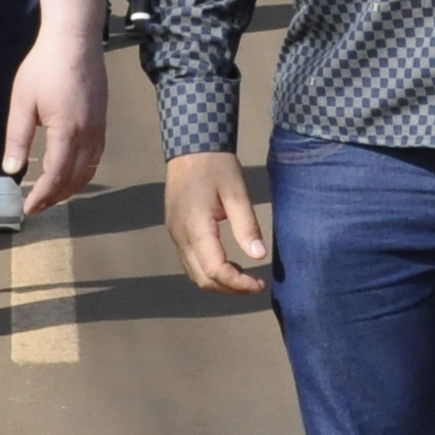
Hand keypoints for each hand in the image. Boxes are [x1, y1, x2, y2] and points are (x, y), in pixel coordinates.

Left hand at [3, 26, 108, 216]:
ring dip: (71, 187)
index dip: (43, 196)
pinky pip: (96, 156)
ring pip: (89, 170)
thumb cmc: (44, 67)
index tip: (28, 208)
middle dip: (56, 197)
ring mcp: (99, 128)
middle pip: (75, 179)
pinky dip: (83, 172)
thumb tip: (11, 170)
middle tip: (37, 206)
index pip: (56, 176)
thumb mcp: (22, 102)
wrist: (74, 40)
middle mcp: (88, 134)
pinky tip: (70, 171)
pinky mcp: (102, 120)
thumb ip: (17, 138)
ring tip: (52, 194)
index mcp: (67, 132)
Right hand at [164, 151, 273, 293]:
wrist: (191, 146)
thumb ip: (247, 225)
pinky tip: (229, 263)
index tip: (260, 284)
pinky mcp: (175, 230)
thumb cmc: (216, 165)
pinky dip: (209, 270)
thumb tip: (259, 255)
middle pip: (202, 279)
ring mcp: (175, 234)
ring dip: (219, 282)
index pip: (215, 270)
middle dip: (229, 289)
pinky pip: (190, 261)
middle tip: (255, 285)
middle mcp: (180, 235)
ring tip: (245, 277)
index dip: (238, 284)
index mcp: (195, 227)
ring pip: (194, 273)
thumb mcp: (236, 192)